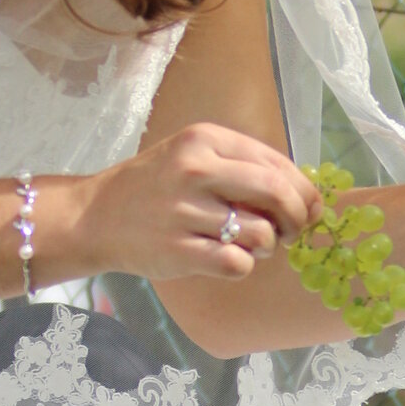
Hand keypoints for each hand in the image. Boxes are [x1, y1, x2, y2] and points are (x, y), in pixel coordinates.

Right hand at [86, 122, 323, 282]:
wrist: (94, 215)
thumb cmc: (156, 186)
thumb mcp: (195, 156)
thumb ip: (246, 168)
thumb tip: (308, 197)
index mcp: (205, 140)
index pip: (278, 164)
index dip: (305, 191)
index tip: (310, 209)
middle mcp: (195, 170)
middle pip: (278, 194)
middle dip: (297, 219)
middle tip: (291, 233)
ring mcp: (184, 211)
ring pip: (261, 233)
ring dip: (267, 246)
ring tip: (249, 244)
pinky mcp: (177, 250)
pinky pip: (237, 263)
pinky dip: (243, 265)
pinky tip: (227, 259)